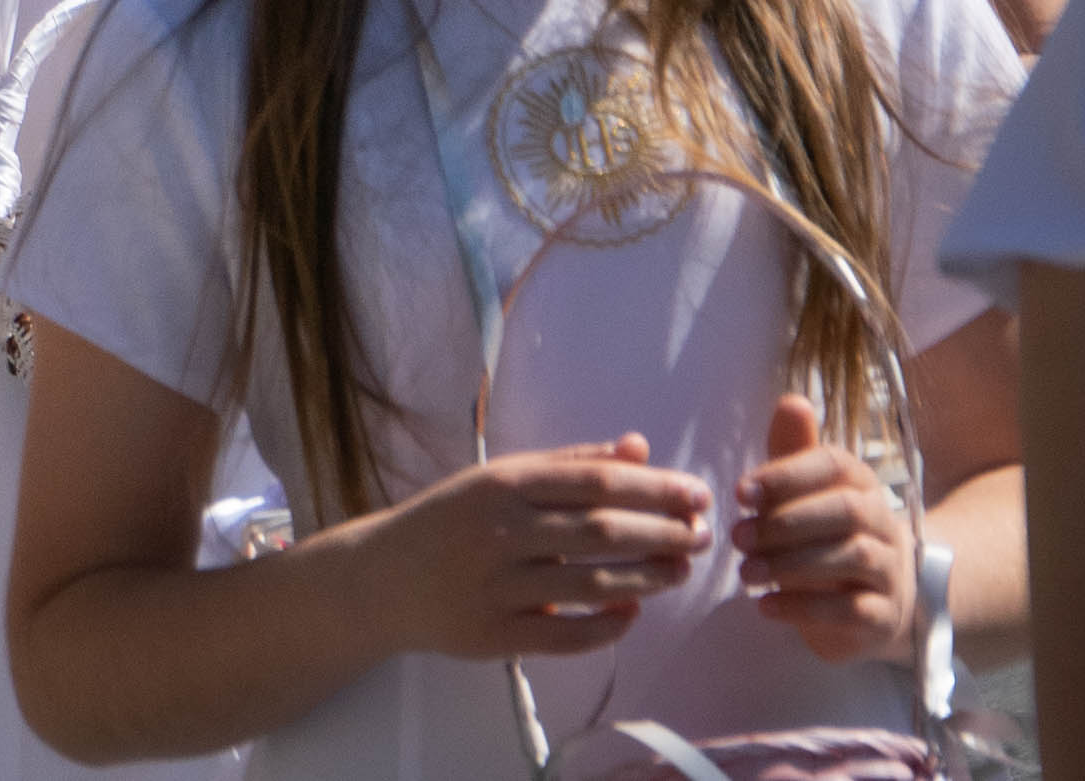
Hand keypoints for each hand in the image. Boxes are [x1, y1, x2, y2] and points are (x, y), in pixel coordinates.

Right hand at [354, 433, 710, 662]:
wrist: (381, 576)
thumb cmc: (452, 521)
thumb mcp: (500, 479)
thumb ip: (569, 464)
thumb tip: (639, 447)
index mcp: (503, 484)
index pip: (596, 481)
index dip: (656, 488)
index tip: (699, 494)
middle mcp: (500, 531)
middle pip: (602, 531)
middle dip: (665, 533)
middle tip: (703, 535)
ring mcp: (496, 585)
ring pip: (592, 584)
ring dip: (649, 579)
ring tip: (680, 571)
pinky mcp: (494, 634)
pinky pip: (566, 636)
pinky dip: (608, 628)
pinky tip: (634, 614)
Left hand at [735, 392, 922, 663]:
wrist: (877, 598)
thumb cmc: (824, 531)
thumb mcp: (805, 490)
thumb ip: (792, 450)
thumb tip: (792, 401)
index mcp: (859, 482)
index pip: (832, 465)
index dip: (786, 475)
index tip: (740, 493)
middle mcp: (882, 522)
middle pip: (845, 511)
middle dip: (785, 523)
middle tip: (737, 537)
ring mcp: (889, 570)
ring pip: (852, 557)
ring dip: (791, 565)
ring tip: (744, 573)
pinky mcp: (884, 616)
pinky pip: (853, 609)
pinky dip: (805, 607)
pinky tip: (766, 605)